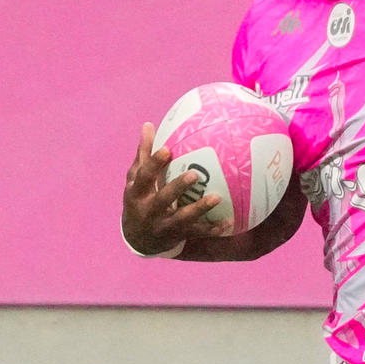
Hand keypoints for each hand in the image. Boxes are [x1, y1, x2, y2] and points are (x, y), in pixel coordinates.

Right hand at [121, 122, 221, 255]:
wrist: (138, 239)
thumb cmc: (139, 200)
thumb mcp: (136, 179)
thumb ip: (143, 155)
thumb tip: (148, 125)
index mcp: (137, 192)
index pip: (144, 176)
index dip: (154, 163)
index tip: (167, 149)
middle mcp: (149, 210)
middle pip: (163, 198)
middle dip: (178, 187)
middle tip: (195, 174)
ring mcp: (163, 225)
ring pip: (182, 218)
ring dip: (200, 208)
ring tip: (217, 197)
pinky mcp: (177, 236)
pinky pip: (197, 233)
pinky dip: (212, 229)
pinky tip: (229, 222)